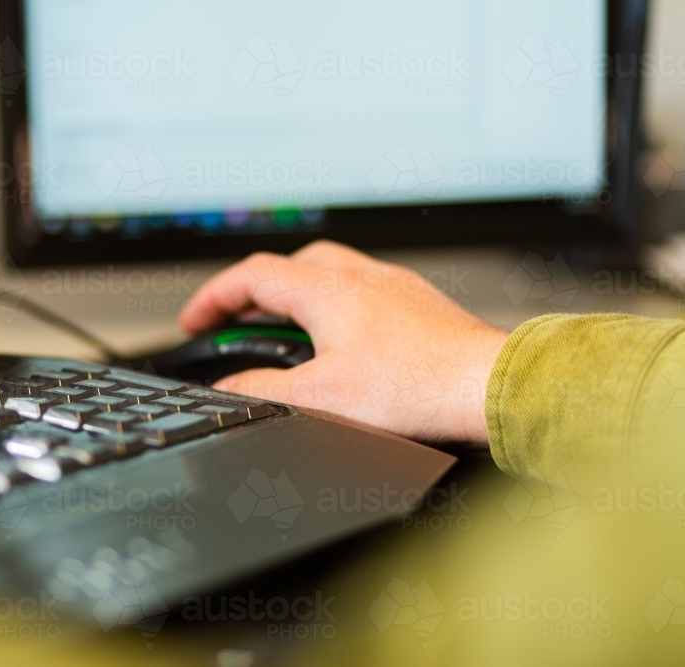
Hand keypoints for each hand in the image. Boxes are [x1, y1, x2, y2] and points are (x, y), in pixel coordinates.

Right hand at [178, 241, 508, 444]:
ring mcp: (393, 287)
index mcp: (328, 291)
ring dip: (296, 295)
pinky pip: (364, 291)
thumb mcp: (321, 398)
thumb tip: (231, 388)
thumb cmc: (418, 387)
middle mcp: (361, 277)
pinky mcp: (419, 305)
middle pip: (289, 265)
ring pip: (328, 273)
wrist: (489, 386)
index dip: (214, 297)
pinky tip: (343, 341)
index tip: (196, 321)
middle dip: (253, 291)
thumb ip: (264, 390)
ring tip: (283, 331)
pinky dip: (335, 307)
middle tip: (235, 322)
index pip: (252, 276)